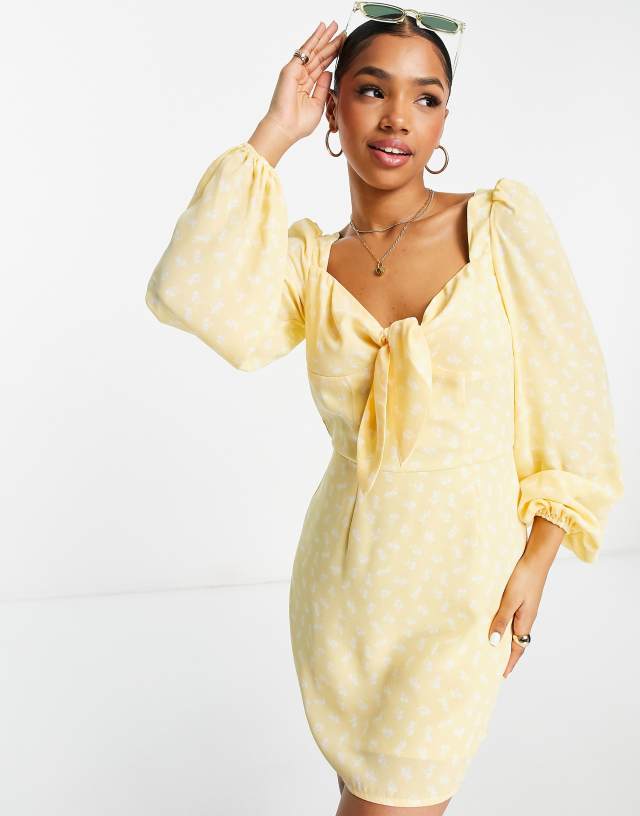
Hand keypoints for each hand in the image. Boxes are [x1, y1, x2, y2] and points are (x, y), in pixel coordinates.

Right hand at [263, 21, 344, 143]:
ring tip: (333, 25)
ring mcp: (295, 72)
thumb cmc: (298, 124)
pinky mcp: (291, 69)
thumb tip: (328, 71)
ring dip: (323, 37)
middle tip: (340, 30)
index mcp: (306, 86)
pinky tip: (321, 31)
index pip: (321, 66)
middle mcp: (300, 76)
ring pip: (313, 51)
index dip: (332, 55)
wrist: (286, 129)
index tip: (342, 46)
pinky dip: (313, 40)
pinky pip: (305, 52)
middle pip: (318, 55)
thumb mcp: (318, 104)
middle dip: (329, 42)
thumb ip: (323, 87)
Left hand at [487, 555, 549, 677]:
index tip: (501, 674)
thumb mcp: (509, 600)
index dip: (509, 662)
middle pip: (517, 642)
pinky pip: (515, 619)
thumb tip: (494, 643)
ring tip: (493, 647)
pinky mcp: (523, 600)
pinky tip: (497, 622)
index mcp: (525, 621)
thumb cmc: (523, 578)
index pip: (517, 648)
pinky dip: (506, 626)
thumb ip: (501, 620)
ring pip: (515, 630)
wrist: (535, 559)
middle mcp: (527, 618)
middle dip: (507, 654)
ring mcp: (526, 609)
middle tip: (494, 664)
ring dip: (506, 640)